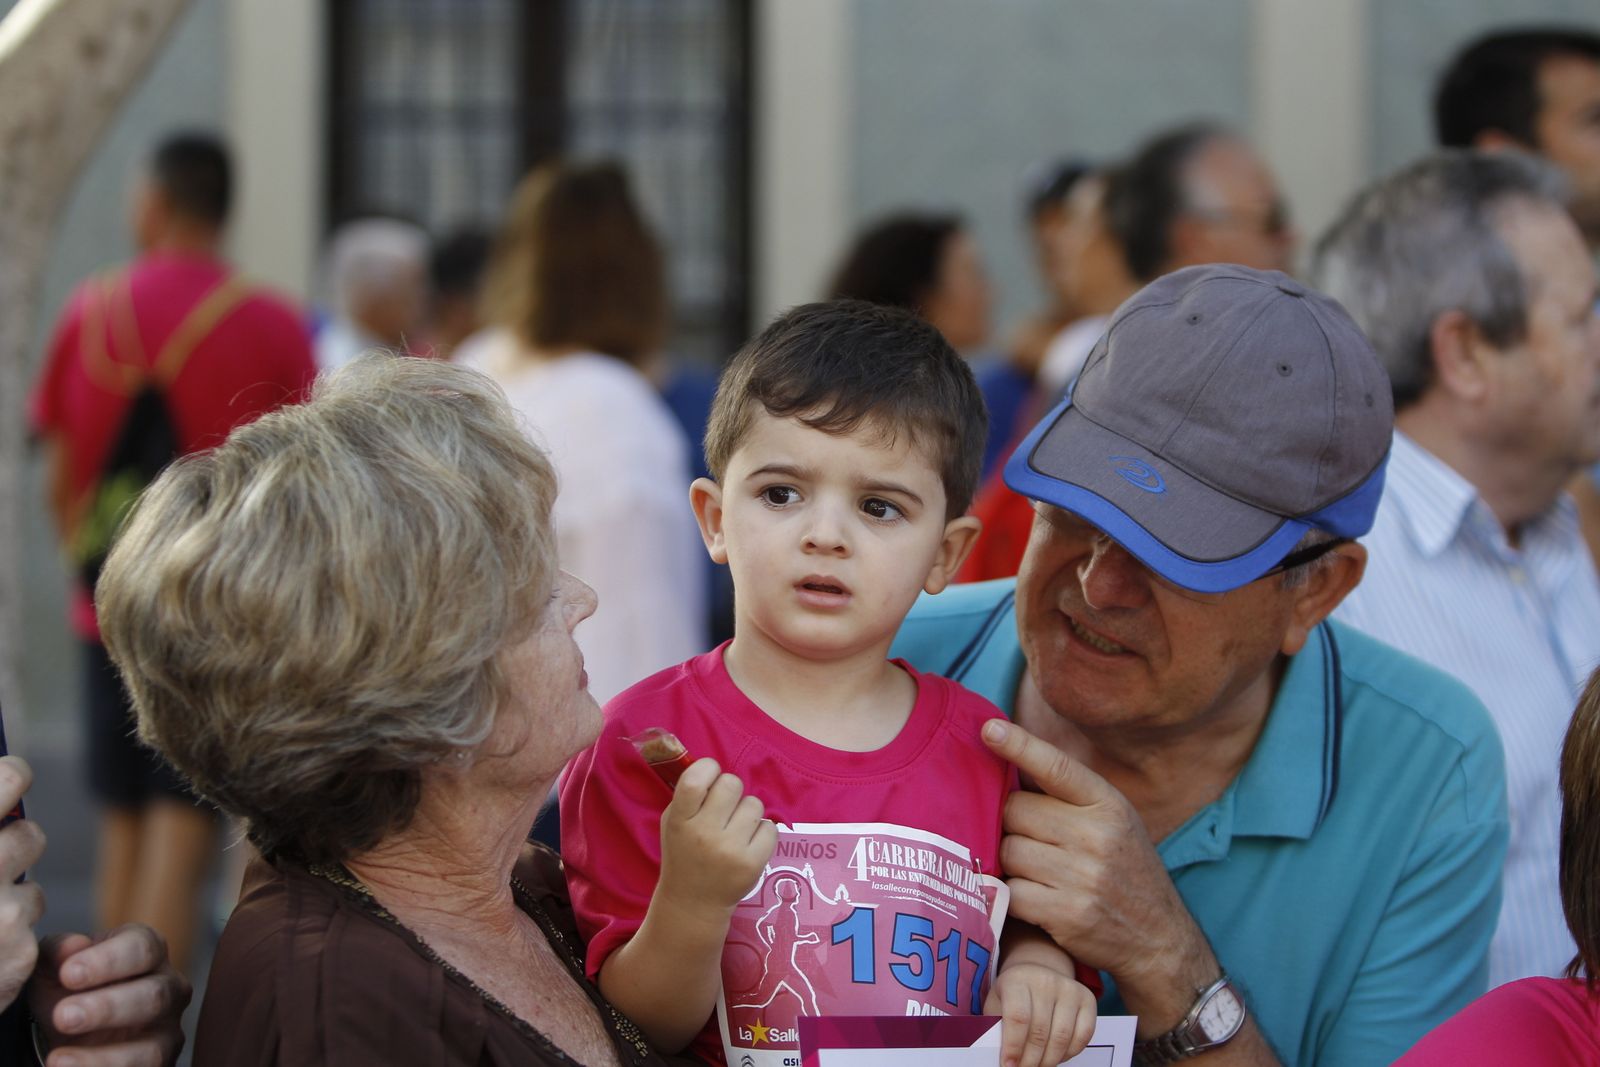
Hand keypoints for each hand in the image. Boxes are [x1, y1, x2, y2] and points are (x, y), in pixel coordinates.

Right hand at [0, 756, 45, 1011]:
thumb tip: (2, 777)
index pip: (9, 776)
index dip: (9, 779)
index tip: (9, 782)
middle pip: (30, 837)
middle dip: (8, 852)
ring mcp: (6, 914)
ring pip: (31, 890)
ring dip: (5, 903)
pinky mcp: (20, 955)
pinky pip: (26, 932)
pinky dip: (4, 943)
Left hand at [29, 925, 191, 1066]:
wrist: (67, 1030)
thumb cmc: (68, 987)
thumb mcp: (55, 965)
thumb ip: (59, 951)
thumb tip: (72, 947)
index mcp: (149, 952)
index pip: (142, 948)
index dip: (107, 961)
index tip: (68, 973)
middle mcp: (169, 989)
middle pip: (154, 996)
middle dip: (107, 1008)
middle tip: (63, 1016)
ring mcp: (168, 1032)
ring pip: (153, 1048)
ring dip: (104, 1057)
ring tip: (58, 1059)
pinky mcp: (159, 1066)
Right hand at [656, 758, 775, 917]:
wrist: (693, 902)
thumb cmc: (684, 854)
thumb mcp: (673, 823)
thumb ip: (689, 795)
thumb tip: (714, 767)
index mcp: (680, 821)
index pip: (695, 779)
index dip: (708, 769)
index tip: (710, 777)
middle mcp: (704, 834)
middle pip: (732, 784)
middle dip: (730, 792)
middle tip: (725, 808)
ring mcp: (730, 850)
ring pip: (754, 804)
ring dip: (747, 813)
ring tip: (735, 830)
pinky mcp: (752, 864)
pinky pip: (770, 828)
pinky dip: (762, 833)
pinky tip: (748, 844)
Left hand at [981, 720, 1211, 995]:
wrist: (1158, 939)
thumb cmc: (1125, 871)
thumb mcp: (1114, 822)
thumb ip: (1069, 797)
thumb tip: (1007, 766)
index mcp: (1108, 805)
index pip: (1057, 767)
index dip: (1020, 745)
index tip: (989, 729)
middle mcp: (1097, 836)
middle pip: (1015, 811)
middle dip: (1012, 824)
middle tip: (1032, 841)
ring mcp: (1082, 876)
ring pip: (1008, 851)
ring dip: (1011, 862)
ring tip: (1037, 873)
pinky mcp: (1066, 914)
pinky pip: (1012, 891)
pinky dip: (1014, 895)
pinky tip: (1034, 899)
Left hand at [986, 964, 1096, 1066]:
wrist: (1037, 975)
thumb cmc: (1014, 995)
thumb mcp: (997, 1005)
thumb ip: (998, 1029)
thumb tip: (1006, 1059)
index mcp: (1018, 980)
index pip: (1018, 1017)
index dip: (1013, 1046)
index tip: (1009, 1065)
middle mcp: (1045, 981)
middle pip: (1040, 1031)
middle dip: (1030, 1060)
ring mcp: (1069, 989)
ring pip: (1062, 1037)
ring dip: (1049, 1060)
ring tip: (1038, 1066)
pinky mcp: (1087, 999)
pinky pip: (1083, 1036)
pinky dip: (1069, 1053)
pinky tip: (1056, 1056)